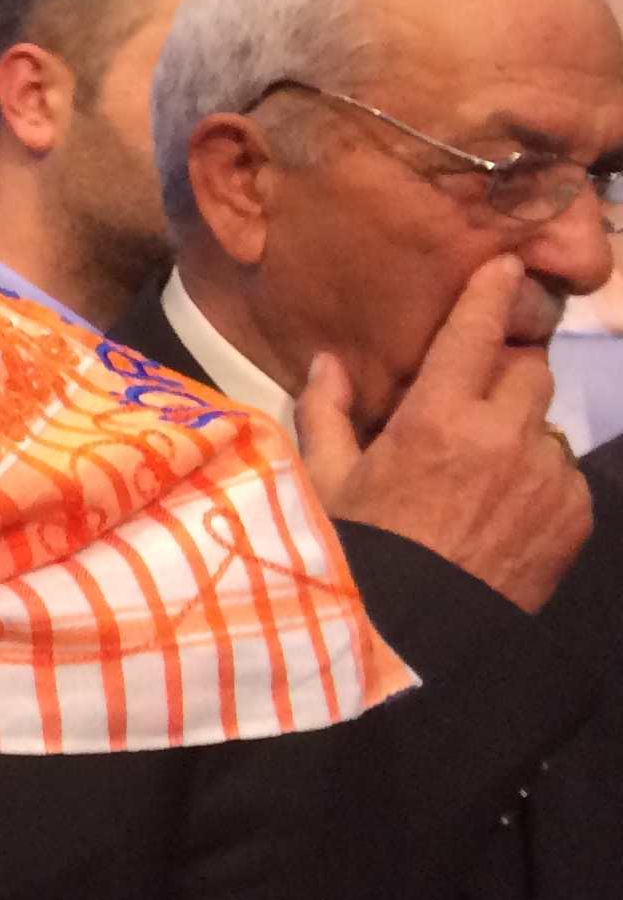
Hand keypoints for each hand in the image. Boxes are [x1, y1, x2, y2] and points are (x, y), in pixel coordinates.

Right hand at [294, 255, 591, 610]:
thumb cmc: (359, 551)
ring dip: (520, 433)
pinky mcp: (573, 514)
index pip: (476, 331)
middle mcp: (503, 436)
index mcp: (438, 418)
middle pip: (528, 370)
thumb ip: (327, 413)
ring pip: (545, 425)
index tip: (506, 265)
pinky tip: (502, 510)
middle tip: (470, 405)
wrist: (413, 633)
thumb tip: (329, 362)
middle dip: (504, 375)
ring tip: (481, 473)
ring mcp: (546, 476)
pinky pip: (563, 475)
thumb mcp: (326, 481)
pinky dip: (538, 481)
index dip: (492, 291)